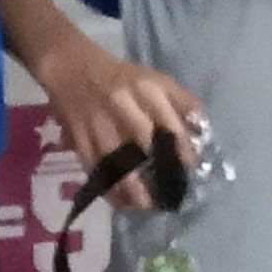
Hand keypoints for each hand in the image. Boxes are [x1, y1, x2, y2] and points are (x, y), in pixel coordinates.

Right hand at [33, 22, 203, 208]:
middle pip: (142, 141)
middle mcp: (122, 103)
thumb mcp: (155, 79)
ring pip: (115, 159)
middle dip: (157, 171)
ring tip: (144, 205)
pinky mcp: (78, 135)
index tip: (188, 168)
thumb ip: (182, 101)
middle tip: (168, 193)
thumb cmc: (120, 76)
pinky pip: (94, 166)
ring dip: (131, 188)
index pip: (169, 122)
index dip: (181, 149)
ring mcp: (98, 121)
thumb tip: (201, 129)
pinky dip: (107, 186)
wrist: (71, 66)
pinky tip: (119, 200)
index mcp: (145, 89)